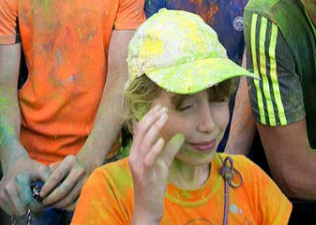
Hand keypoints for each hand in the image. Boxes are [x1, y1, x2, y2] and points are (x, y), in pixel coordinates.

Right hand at [0, 155, 50, 215]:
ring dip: (23, 209)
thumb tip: (57, 190)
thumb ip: (49, 178)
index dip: (38, 207)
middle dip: (31, 209)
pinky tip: (21, 200)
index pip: (28, 202)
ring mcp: (2, 192)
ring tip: (29, 201)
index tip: (43, 204)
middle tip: (36, 204)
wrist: (14, 162)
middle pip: (21, 209)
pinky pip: (9, 211)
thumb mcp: (41, 169)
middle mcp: (8, 186)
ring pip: (15, 212)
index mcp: (20, 180)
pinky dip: (16, 209)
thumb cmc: (30, 167)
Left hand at [40, 153, 94, 210]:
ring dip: (58, 204)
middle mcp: (79, 170)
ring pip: (69, 198)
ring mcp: (86, 181)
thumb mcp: (59, 163)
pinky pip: (76, 203)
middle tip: (44, 202)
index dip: (47, 187)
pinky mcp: (89, 190)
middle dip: (51, 198)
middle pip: (63, 189)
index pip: (56, 176)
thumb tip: (42, 189)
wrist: (86, 165)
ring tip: (51, 205)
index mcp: (70, 161)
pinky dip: (67, 207)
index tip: (41, 194)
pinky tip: (61, 206)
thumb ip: (50, 173)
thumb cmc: (67, 166)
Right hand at [128, 106, 184, 223]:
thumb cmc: (154, 185)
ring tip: (164, 118)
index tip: (160, 107)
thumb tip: (180, 136)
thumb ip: (170, 150)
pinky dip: (154, 149)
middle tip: (163, 109)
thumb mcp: (164, 164)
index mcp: (137, 152)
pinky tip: (162, 141)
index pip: (141, 129)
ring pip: (143, 142)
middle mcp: (134, 156)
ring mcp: (138, 165)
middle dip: (152, 118)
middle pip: (141, 132)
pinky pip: (148, 159)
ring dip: (154, 128)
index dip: (149, 117)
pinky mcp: (144, 175)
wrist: (148, 207)